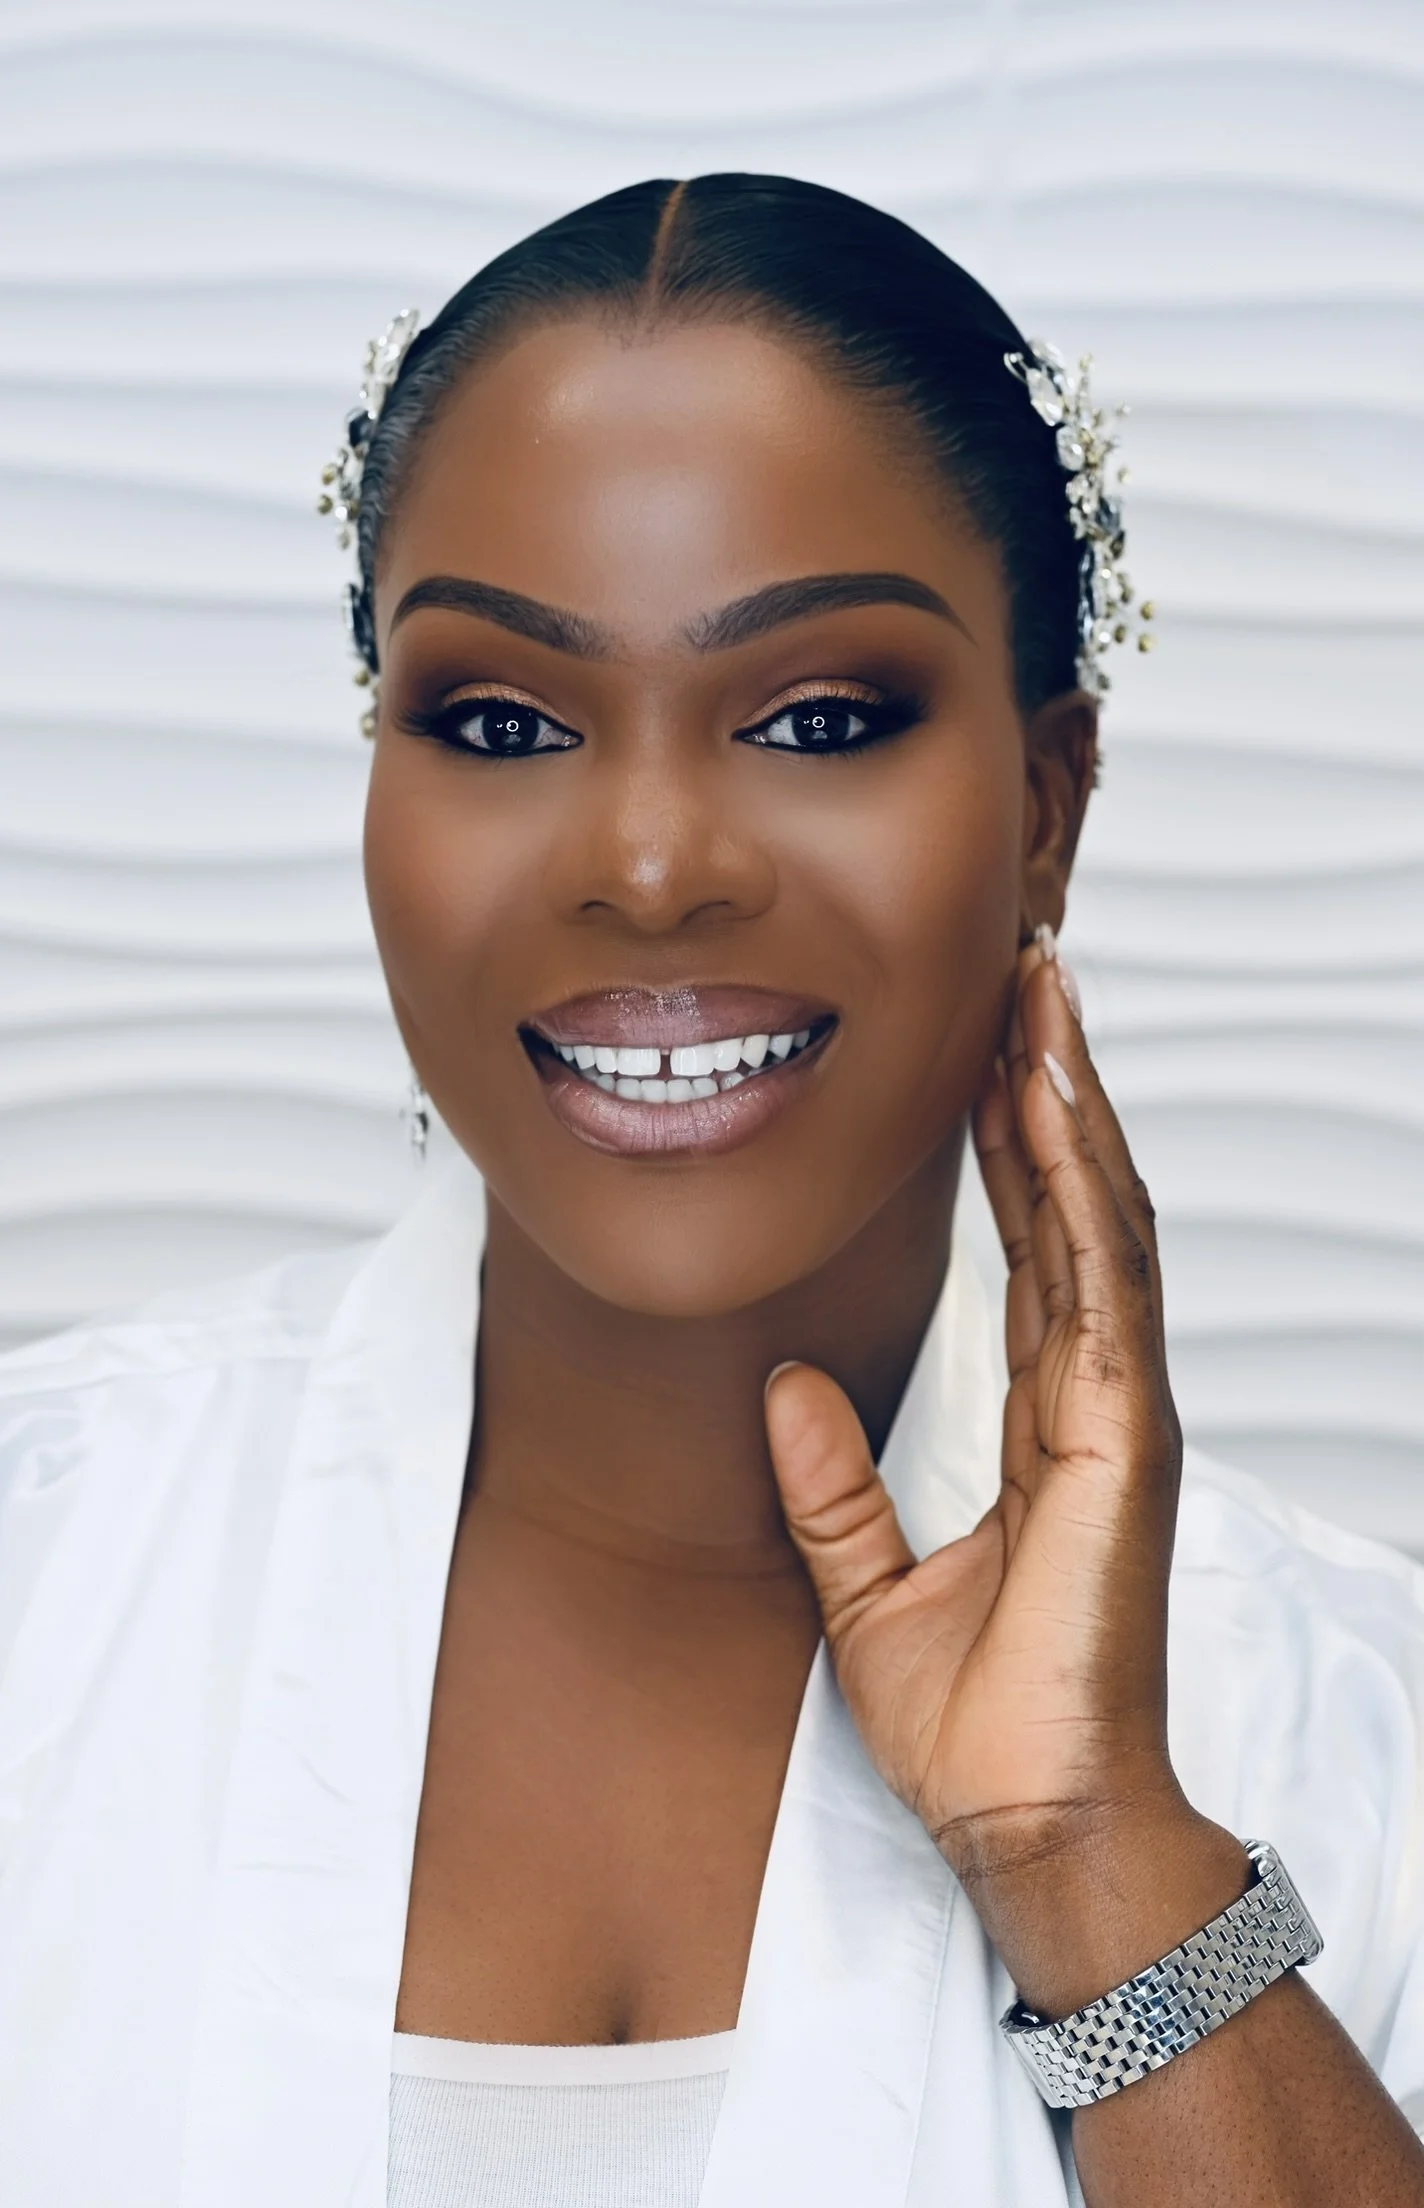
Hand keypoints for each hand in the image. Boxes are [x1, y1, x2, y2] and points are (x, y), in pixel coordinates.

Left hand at [766, 935, 1239, 2010]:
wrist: (1025, 1823)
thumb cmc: (975, 1725)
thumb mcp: (864, 1586)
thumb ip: (833, 1484)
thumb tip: (784, 1385)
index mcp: (1045, 1424)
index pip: (1032, 1252)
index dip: (1009, 1150)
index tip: (981, 1056)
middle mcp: (1093, 1400)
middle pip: (1078, 1210)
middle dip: (1049, 1092)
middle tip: (1022, 983)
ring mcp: (1117, 1413)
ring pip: (1102, 1222)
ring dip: (1070, 1107)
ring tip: (1040, 1003)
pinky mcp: (1123, 1437)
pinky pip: (1104, 1285)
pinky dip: (1079, 1188)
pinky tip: (1052, 1109)